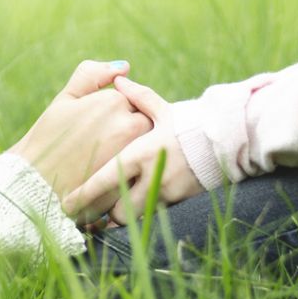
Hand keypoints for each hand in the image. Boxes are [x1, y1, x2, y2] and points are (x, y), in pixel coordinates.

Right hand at [9, 60, 153, 199]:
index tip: (98, 124)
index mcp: (114, 102)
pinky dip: (133, 170)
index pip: (132, 98)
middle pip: (145, 121)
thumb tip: (125, 67)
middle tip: (104, 142)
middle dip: (131, 128)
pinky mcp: (132, 181)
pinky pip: (143, 170)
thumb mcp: (66, 98)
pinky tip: (110, 175)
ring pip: (147, 145)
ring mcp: (133, 155)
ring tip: (106, 158)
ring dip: (135, 148)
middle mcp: (128, 126)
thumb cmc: (48, 138)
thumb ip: (93, 75)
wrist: (35, 183)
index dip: (117, 111)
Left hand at [63, 78, 203, 224]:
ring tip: (117, 212)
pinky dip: (148, 212)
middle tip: (97, 211)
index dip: (83, 195)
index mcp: (141, 153)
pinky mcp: (182, 202)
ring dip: (127, 216)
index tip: (67, 205)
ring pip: (137, 218)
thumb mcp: (164, 109)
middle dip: (108, 214)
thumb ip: (139, 97)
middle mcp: (152, 177)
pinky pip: (157, 214)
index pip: (104, 180)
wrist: (230, 140)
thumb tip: (119, 81)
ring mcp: (169, 193)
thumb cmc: (193, 122)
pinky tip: (142, 210)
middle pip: (119, 212)